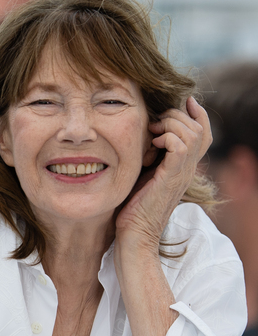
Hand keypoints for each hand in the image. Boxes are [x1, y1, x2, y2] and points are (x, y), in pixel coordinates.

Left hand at [116, 96, 211, 248]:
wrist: (134, 234)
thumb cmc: (132, 208)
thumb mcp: (142, 174)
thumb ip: (149, 156)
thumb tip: (143, 136)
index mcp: (183, 167)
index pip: (203, 133)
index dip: (197, 114)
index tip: (184, 101)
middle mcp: (187, 169)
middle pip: (199, 129)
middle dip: (178, 116)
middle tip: (156, 122)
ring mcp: (181, 173)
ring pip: (192, 133)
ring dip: (171, 124)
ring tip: (153, 132)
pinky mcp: (171, 178)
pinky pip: (181, 146)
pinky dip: (167, 137)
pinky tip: (152, 144)